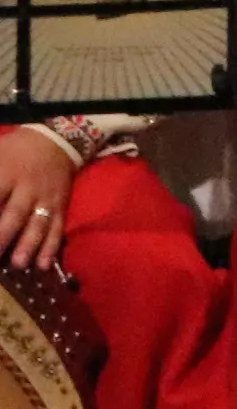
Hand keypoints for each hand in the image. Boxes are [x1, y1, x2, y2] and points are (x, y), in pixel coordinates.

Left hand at [0, 127, 72, 271]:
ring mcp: (45, 199)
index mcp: (5, 172)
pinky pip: (56, 229)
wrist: (54, 144)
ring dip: (28, 245)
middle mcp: (26, 188)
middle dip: (2, 236)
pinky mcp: (59, 208)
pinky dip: (51, 247)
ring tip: (18, 264)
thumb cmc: (13, 150)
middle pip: (13, 214)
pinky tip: (44, 264)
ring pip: (37, 225)